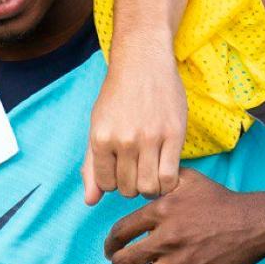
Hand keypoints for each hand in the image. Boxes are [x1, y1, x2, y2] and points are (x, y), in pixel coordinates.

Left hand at [82, 36, 186, 202]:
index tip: (119, 171)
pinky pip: (171, 177)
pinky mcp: (174, 135)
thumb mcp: (97, 126)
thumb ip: (92, 164)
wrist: (142, 62)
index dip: (113, 182)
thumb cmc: (117, 95)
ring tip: (150, 173)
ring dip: (150, 187)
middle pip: (128, 189)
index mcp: (100, 138)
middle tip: (136, 170)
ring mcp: (150, 138)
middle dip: (131, 186)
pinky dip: (167, 184)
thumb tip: (90, 201)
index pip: (105, 184)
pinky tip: (165, 172)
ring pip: (150, 187)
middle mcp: (124, 140)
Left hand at [103, 168, 264, 263]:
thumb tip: (144, 179)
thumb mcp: (189, 178)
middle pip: (124, 259)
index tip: (111, 248)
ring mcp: (179, 262)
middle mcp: (165, 238)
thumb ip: (163, 178)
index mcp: (160, 211)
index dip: (111, 243)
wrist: (254, 224)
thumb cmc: (221, 200)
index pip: (120, 231)